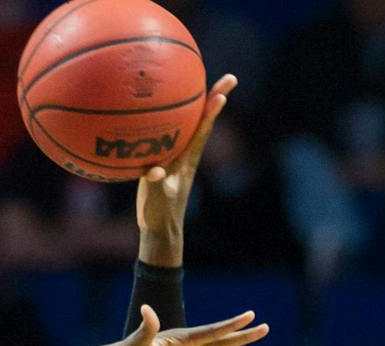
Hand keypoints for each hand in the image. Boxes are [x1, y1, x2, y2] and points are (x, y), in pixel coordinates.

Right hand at [137, 73, 236, 261]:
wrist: (160, 229)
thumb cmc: (160, 215)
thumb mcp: (157, 200)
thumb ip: (155, 185)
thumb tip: (153, 170)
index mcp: (186, 160)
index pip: (202, 130)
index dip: (211, 112)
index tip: (222, 94)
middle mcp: (186, 153)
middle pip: (202, 119)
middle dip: (215, 97)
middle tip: (231, 77)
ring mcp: (176, 155)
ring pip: (188, 123)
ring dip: (197, 103)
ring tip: (200, 81)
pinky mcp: (163, 159)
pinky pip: (167, 133)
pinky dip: (168, 119)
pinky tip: (158, 109)